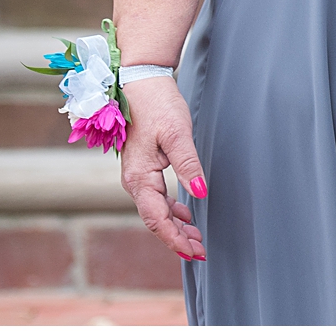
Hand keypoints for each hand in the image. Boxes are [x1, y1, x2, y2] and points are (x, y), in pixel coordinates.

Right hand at [120, 76, 207, 260]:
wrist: (142, 85)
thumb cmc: (159, 106)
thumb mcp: (178, 135)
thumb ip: (189, 166)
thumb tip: (200, 195)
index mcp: (140, 178)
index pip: (157, 219)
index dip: (175, 238)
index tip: (195, 251)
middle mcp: (134, 181)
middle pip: (155, 220)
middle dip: (177, 238)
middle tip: (201, 251)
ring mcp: (137, 176)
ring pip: (156, 211)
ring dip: (176, 226)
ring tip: (197, 238)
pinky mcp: (144, 169)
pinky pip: (156, 198)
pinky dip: (172, 210)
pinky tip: (186, 214)